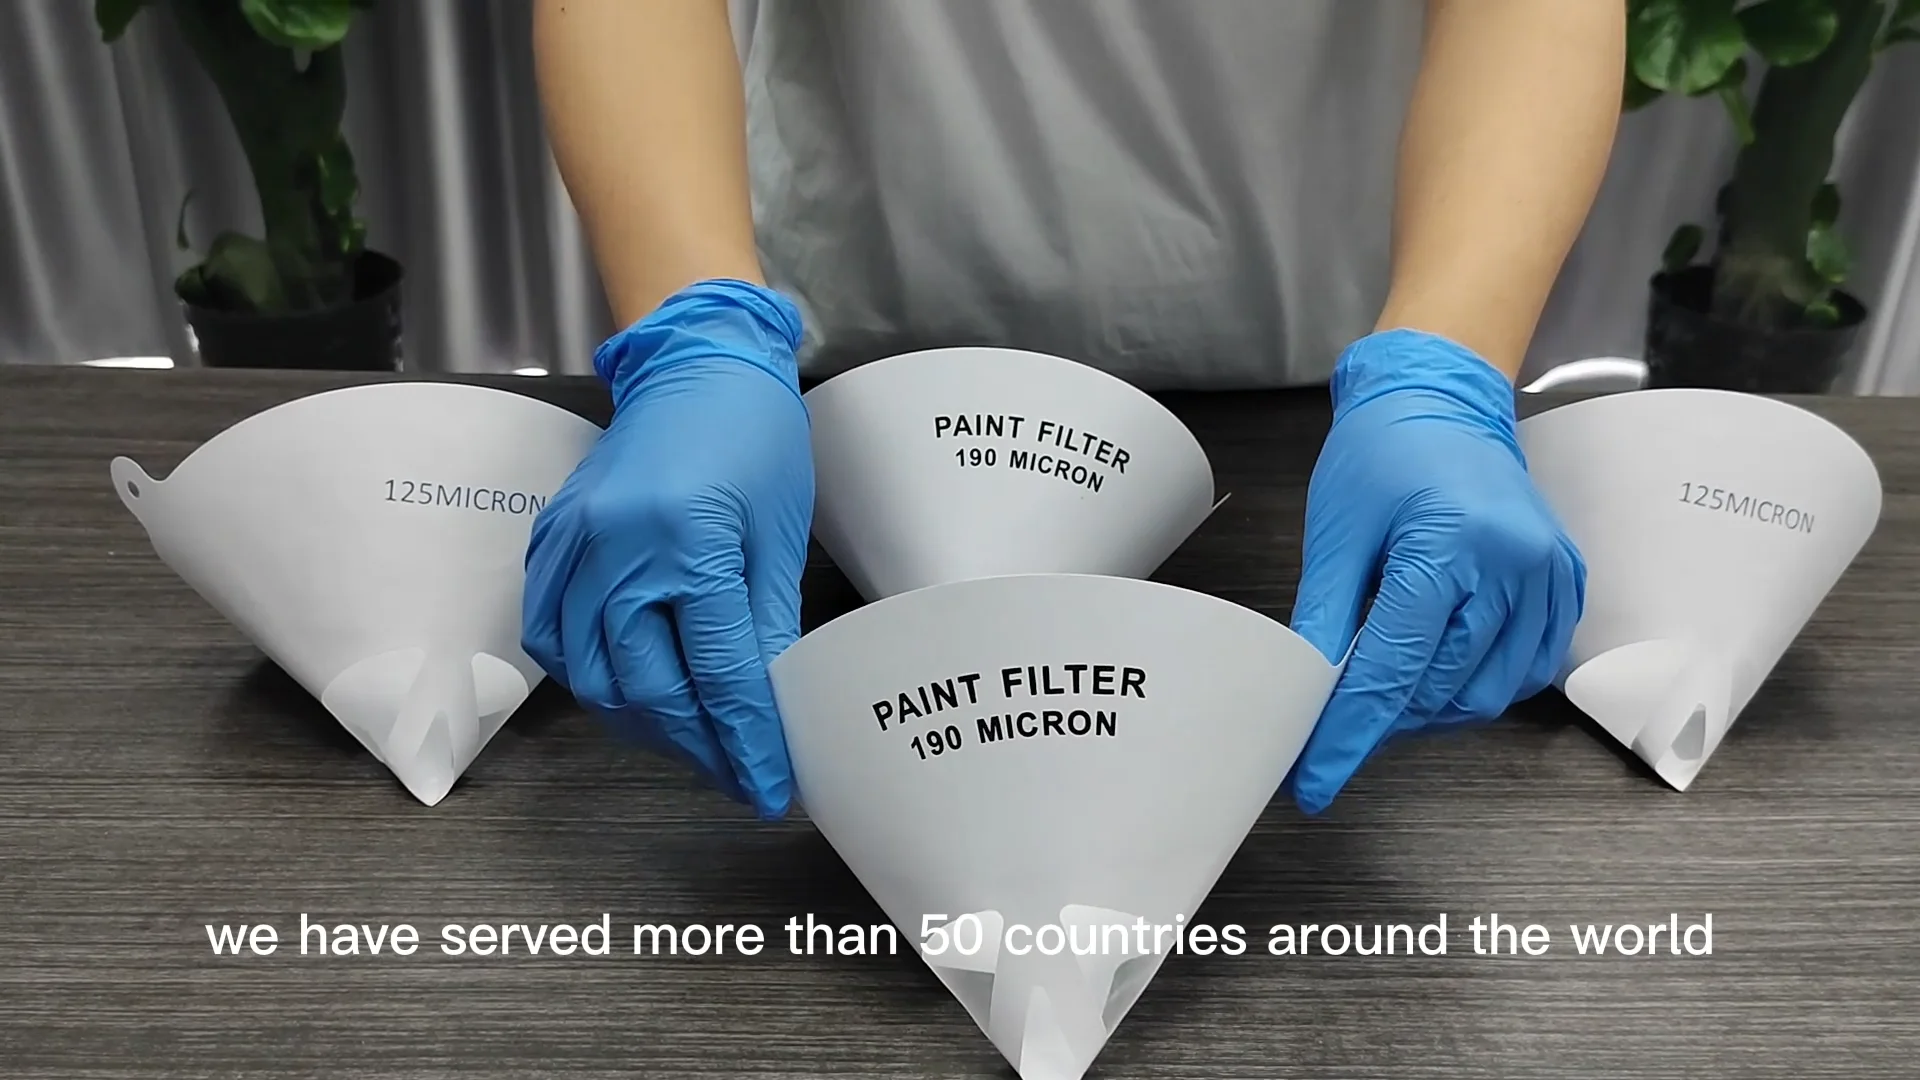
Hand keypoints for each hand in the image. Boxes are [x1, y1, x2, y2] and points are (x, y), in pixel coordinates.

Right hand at [521, 279, 812, 819]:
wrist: (697, 362)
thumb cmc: (753, 436)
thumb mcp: (777, 536)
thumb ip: (763, 628)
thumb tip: (764, 709)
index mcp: (688, 542)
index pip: (717, 673)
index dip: (744, 741)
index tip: (767, 785)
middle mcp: (618, 547)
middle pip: (647, 687)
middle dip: (696, 745)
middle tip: (735, 772)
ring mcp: (574, 544)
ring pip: (591, 674)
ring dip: (641, 720)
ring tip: (691, 739)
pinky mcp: (553, 539)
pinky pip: (552, 632)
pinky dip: (589, 673)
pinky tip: (631, 687)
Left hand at [1286, 329, 1584, 814]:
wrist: (1442, 400)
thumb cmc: (1384, 454)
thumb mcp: (1337, 535)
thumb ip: (1327, 622)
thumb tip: (1309, 697)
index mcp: (1450, 544)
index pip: (1392, 669)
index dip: (1349, 734)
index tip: (1316, 779)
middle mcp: (1512, 563)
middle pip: (1441, 687)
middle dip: (1383, 718)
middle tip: (1336, 722)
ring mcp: (1548, 576)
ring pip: (1487, 691)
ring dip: (1429, 707)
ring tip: (1385, 688)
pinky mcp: (1563, 584)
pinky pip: (1524, 668)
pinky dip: (1476, 684)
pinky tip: (1437, 670)